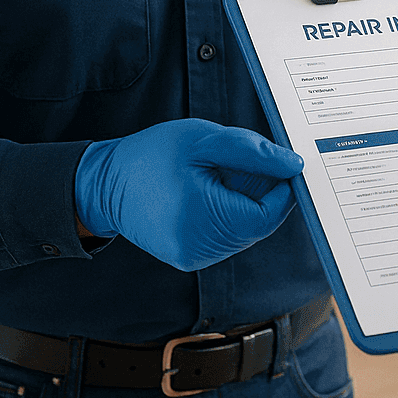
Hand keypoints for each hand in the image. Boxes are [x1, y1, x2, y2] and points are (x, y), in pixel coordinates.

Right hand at [73, 118, 302, 270]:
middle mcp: (200, 247)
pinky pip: (225, 236)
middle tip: (241, 163)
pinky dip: (227, 213)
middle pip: (258, 224)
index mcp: (203, 217)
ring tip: (217, 176)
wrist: (104, 183)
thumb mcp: (204, 140)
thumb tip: (293, 165)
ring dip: (243, 203)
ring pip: (243, 231)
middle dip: (260, 192)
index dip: (282, 188)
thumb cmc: (152, 156)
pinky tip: (208, 192)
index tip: (281, 163)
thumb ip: (252, 152)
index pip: (269, 214)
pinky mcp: (188, 257)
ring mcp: (193, 257)